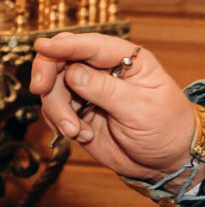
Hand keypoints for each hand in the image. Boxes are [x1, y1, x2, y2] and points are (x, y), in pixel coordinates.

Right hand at [30, 34, 195, 179]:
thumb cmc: (165, 129)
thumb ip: (107, 91)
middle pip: (62, 59)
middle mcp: (102, 70)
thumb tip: (72, 73)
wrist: (162, 161)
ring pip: (53, 88)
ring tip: (74, 131)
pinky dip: (58, 122)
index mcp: (126, 60)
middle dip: (48, 74)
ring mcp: (86, 90)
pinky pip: (52, 109)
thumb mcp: (142, 109)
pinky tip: (80, 135)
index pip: (91, 45)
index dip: (65, 44)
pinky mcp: (75, 110)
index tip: (41, 46)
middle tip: (41, 90)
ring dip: (57, 110)